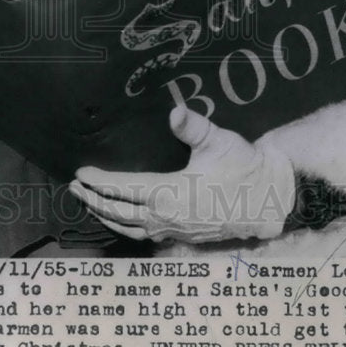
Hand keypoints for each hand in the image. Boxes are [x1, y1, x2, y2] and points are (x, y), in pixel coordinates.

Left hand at [70, 106, 295, 242]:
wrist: (270, 198)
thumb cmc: (244, 168)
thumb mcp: (219, 142)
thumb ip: (193, 127)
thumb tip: (175, 110)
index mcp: (170, 195)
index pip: (123, 190)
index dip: (99, 181)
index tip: (81, 172)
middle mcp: (167, 218)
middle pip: (118, 212)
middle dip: (93, 200)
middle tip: (75, 187)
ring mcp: (175, 230)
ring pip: (129, 229)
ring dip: (106, 217)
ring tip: (89, 205)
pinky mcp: (184, 236)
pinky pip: (145, 235)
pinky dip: (126, 228)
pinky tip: (123, 221)